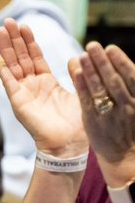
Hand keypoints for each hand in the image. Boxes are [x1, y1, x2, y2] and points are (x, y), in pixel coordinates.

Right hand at [0, 18, 85, 155]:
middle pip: (20, 57)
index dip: (29, 41)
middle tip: (8, 21)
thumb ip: (76, 75)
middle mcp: (32, 84)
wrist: (68, 143)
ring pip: (12, 64)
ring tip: (1, 30)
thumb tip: (76, 57)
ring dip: (6, 47)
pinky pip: (6, 81)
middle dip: (15, 39)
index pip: (35, 56)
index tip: (25, 25)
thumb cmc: (76, 123)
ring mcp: (23, 92)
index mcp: (46, 82)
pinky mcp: (17, 100)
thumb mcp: (80, 92)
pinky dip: (0, 68)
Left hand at [69, 41, 134, 185]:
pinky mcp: (93, 120)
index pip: (131, 78)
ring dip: (90, 70)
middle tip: (93, 45)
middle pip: (114, 81)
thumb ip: (129, 86)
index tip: (111, 48)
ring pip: (100, 89)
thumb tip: (121, 65)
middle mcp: (127, 106)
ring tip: (83, 54)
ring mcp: (109, 114)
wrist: (126, 157)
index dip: (121, 63)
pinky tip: (74, 71)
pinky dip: (81, 85)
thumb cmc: (132, 126)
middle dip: (103, 62)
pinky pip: (87, 100)